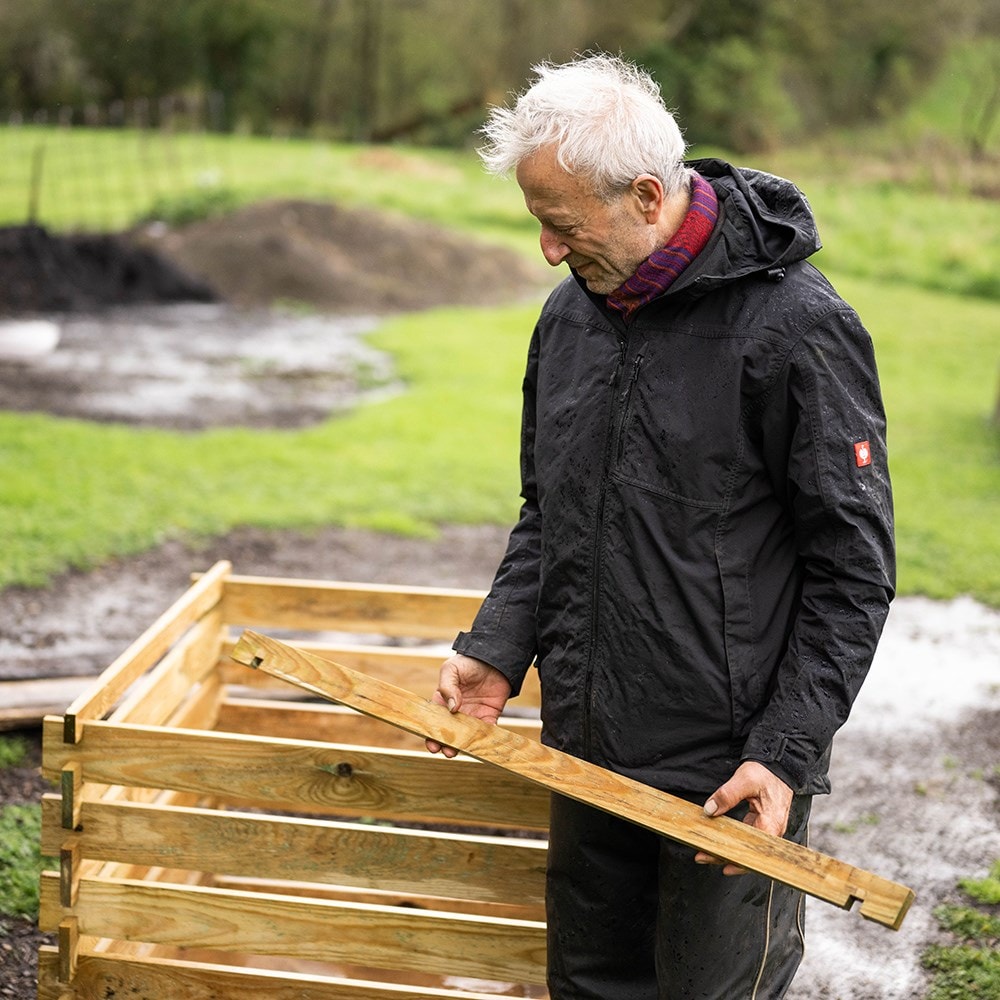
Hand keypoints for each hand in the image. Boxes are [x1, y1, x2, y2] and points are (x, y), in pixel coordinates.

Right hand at [425, 653, 510, 757]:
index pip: (434, 722)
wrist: (493, 659)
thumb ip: (447, 687)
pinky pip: (487, 731)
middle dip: (446, 744)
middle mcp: (457, 713)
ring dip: (463, 746)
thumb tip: (452, 708)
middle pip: (449, 734)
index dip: (431, 734)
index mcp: (443, 702)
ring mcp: (473, 716)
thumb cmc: (468, 663)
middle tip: (446, 750)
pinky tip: (481, 744)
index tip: (432, 744)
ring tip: (460, 751)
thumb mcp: (451, 670)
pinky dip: (485, 739)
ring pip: (467, 736)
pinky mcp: (489, 716)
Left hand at [695, 761, 793, 875]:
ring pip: (747, 844)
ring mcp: (768, 827)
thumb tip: (710, 810)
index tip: (724, 866)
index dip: (740, 862)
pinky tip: (719, 838)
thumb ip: (727, 795)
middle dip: (725, 856)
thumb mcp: (745, 780)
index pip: (755, 850)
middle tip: (702, 857)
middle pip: (749, 851)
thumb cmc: (767, 773)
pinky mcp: (762, 822)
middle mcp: (772, 830)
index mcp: (771, 823)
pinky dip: (733, 838)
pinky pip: (747, 835)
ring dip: (727, 847)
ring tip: (705, 851)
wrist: (779, 766)